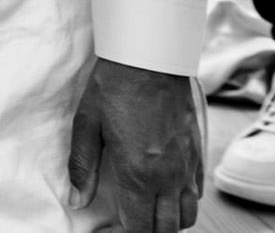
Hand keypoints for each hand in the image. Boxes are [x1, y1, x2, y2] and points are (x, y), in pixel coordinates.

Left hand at [69, 57, 202, 231]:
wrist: (152, 58)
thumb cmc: (114, 87)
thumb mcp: (87, 124)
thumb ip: (82, 167)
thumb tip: (76, 200)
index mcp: (138, 173)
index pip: (139, 228)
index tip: (112, 230)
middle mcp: (168, 177)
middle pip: (166, 230)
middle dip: (148, 232)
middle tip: (127, 222)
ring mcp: (187, 167)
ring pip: (186, 217)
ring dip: (168, 222)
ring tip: (146, 212)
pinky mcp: (197, 155)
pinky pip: (197, 194)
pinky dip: (183, 203)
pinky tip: (165, 193)